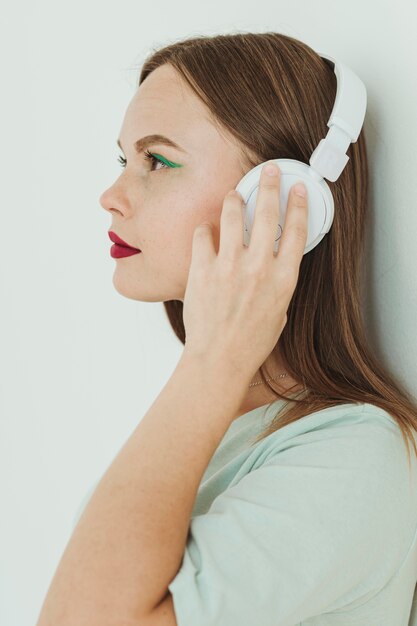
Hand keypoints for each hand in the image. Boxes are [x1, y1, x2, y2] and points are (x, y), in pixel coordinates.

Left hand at [182, 161, 307, 379]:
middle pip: (267, 212)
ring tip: (234, 195)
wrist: (219, 359)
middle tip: (268, 171)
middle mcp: (259, 266)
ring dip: (234, 199)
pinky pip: (203, 234)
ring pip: (232, 213)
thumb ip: (277, 282)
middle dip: (269, 184)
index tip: (298, 189)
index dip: (299, 204)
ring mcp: (230, 265)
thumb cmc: (250, 342)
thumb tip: (272, 260)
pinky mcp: (203, 268)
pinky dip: (205, 230)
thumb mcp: (279, 311)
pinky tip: (207, 231)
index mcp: (283, 278)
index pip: (297, 230)